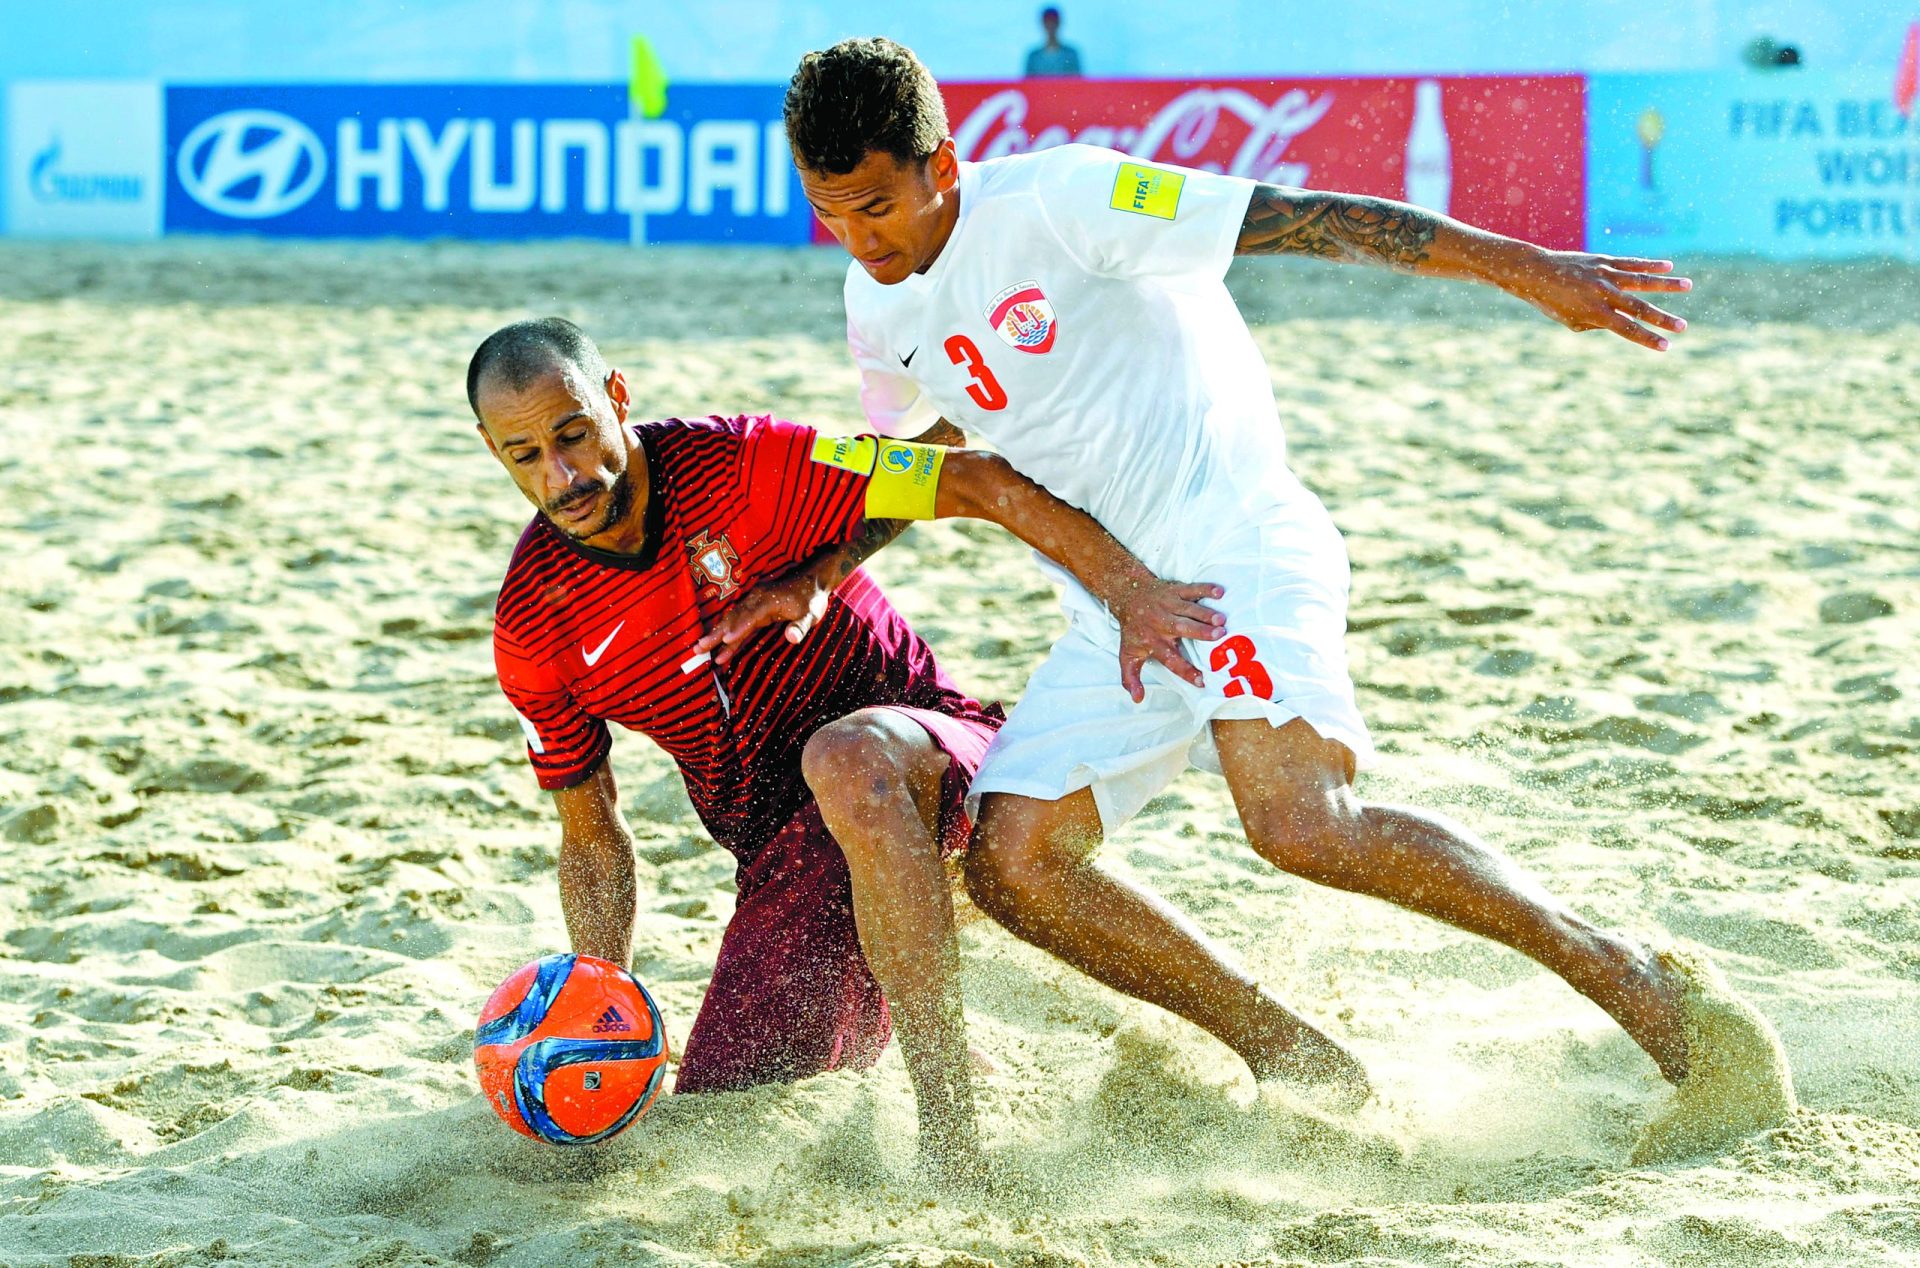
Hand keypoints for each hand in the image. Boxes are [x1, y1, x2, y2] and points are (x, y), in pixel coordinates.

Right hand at [690, 563, 829, 666]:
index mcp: (769, 601)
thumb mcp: (811, 615)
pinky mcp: (753, 605)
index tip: (725, 641)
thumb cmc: (812, 599)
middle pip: (734, 618)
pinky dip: (726, 630)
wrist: (811, 580)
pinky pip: (737, 619)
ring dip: (716, 633)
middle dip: (716, 634)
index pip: (751, 617)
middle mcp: (757, 599)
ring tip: (700, 648)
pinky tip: (718, 642)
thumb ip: (800, 627)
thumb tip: (792, 638)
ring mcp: (753, 601)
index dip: (738, 629)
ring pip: (731, 619)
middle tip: (699, 648)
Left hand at [1106, 576, 1226, 702]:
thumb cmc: (1132, 629)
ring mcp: (1169, 605)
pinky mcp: (1175, 590)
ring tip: (1222, 619)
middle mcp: (1162, 623)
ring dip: (1206, 613)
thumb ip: (1131, 678)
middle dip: (1201, 632)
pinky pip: (1192, 589)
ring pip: (1189, 609)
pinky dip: (1206, 589)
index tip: (1202, 681)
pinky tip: (1220, 592)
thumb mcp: (1127, 655)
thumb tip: (1137, 699)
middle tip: (1220, 635)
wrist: (1127, 595)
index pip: (1171, 659)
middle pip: (1183, 628)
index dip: (1185, 671)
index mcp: (1154, 642)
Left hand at [1499, 247, 1691, 350]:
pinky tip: (1668, 266)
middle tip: (1684, 327)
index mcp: (1595, 313)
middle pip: (1639, 308)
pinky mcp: (1604, 261)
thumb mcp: (1572, 321)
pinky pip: (1631, 263)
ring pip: (1642, 280)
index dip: (1647, 339)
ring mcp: (1605, 275)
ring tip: (1688, 285)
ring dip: (1667, 284)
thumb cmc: (1553, 302)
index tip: (1666, 347)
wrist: (1536, 272)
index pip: (1627, 329)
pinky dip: (1650, 265)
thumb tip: (1623, 320)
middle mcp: (1603, 294)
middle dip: (1663, 319)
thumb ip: (1599, 323)